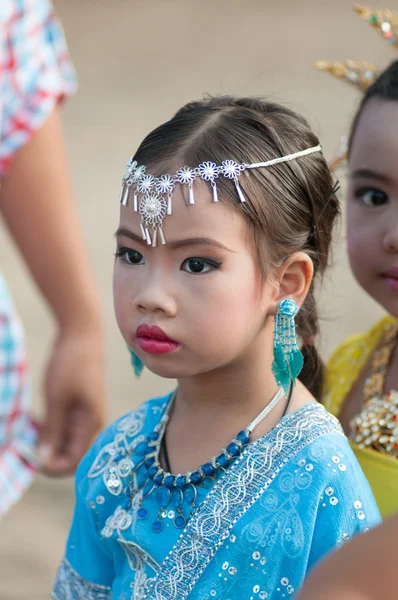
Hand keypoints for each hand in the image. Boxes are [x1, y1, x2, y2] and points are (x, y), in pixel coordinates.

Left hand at [38, 328, 105, 475]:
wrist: (81, 334)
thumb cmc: (71, 365)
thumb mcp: (57, 399)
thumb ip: (52, 430)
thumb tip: (45, 459)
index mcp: (92, 423)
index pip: (75, 460)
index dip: (53, 467)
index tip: (30, 461)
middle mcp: (91, 422)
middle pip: (71, 452)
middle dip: (48, 456)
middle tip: (23, 450)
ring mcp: (84, 413)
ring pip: (65, 440)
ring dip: (46, 443)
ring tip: (26, 437)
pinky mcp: (77, 405)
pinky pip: (63, 426)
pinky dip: (48, 430)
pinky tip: (33, 425)